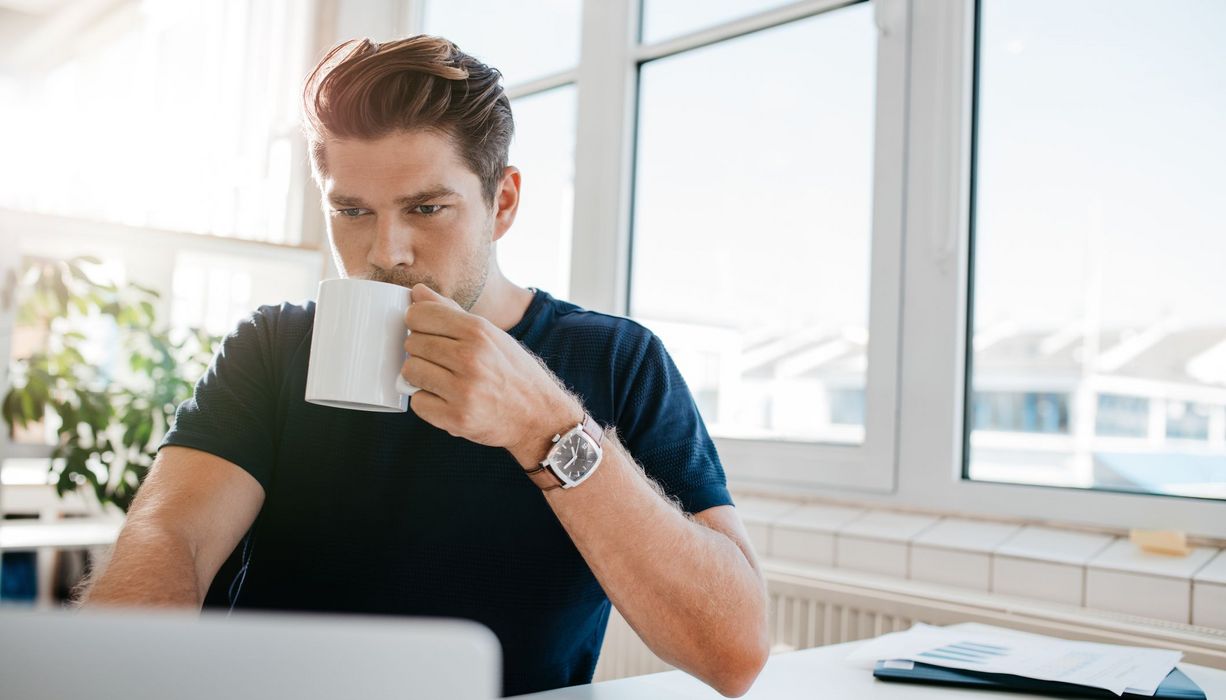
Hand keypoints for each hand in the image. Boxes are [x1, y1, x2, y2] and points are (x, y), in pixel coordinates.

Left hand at [401, 284, 577, 457]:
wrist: (539, 415)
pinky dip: (428, 402)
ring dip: (421, 377)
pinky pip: (418, 403)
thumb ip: (450, 311)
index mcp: (479, 331)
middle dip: (421, 351)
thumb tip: (417, 291)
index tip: (426, 332)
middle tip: (440, 361)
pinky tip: (447, 400)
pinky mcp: (456, 418)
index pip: (419, 315)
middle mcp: (470, 358)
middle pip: (412, 343)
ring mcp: (463, 390)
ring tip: (442, 380)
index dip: (417, 323)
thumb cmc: (513, 371)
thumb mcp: (490, 334)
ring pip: (410, 372)